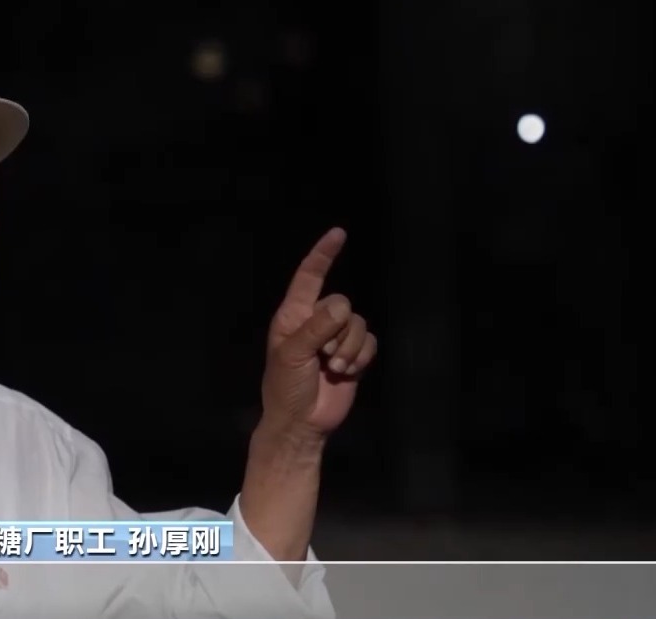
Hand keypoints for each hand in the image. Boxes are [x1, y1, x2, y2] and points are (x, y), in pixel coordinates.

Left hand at [260, 227, 376, 441]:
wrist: (302, 423)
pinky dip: (361, 357)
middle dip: (338, 332)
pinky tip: (347, 373)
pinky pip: (370, 341)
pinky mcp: (353, 354)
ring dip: (349, 348)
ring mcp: (335, 338)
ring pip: (358, 323)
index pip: (309, 277)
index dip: (323, 255)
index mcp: (293, 315)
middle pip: (343, 303)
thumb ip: (315, 328)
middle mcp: (315, 321)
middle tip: (322, 357)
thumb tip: (341, 306)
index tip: (338, 233)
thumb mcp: (292, 356)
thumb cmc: (285, 388)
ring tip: (332, 368)